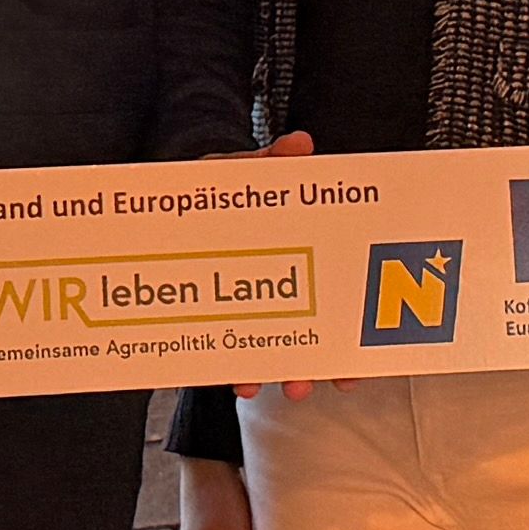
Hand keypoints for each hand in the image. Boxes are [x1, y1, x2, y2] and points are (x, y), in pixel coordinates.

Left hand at [223, 138, 332, 407]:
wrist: (172, 200)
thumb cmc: (219, 189)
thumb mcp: (244, 173)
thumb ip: (270, 162)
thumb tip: (299, 145)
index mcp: (294, 256)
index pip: (331, 296)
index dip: (348, 331)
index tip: (355, 364)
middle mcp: (274, 289)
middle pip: (305, 336)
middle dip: (312, 366)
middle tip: (314, 383)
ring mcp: (242, 306)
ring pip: (266, 350)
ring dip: (269, 372)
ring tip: (262, 384)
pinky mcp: (208, 317)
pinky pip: (223, 350)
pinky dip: (229, 368)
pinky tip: (233, 377)